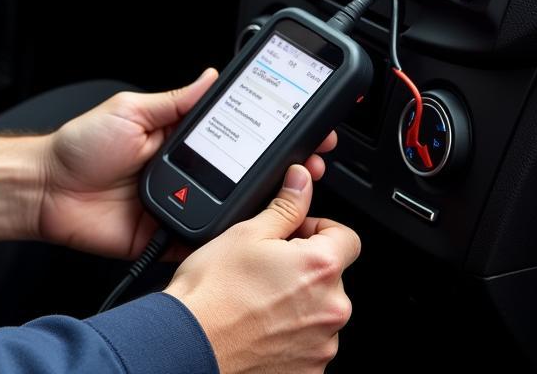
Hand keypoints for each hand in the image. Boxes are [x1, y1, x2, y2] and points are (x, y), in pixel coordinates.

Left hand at [35, 73, 338, 258]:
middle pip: (242, 174)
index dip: (266, 131)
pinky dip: (228, 240)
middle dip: (280, 168)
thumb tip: (210, 76)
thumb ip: (174, 101)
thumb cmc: (80, 147)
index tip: (298, 124)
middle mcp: (187, 173)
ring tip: (295, 192)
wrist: (47, 191)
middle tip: (311, 160)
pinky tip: (255, 230)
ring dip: (263, 203)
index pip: (233, 134)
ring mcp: (181, 205)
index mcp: (179, 139)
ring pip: (232, 210)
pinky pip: (205, 242)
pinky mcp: (170, 237)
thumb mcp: (131, 111)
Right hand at [164, 164, 359, 373]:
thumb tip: (301, 181)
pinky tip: (260, 322)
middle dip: (304, 265)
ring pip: (320, 308)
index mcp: (320, 268)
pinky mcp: (310, 370)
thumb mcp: (246, 233)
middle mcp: (332, 309)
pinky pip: (310, 340)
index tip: (295, 233)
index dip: (318, 228)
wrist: (190, 344)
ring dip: (298, 299)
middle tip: (266, 265)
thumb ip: (285, 206)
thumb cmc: (213, 292)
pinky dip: (291, 330)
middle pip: (331, 274)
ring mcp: (322, 344)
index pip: (346, 237)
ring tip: (258, 296)